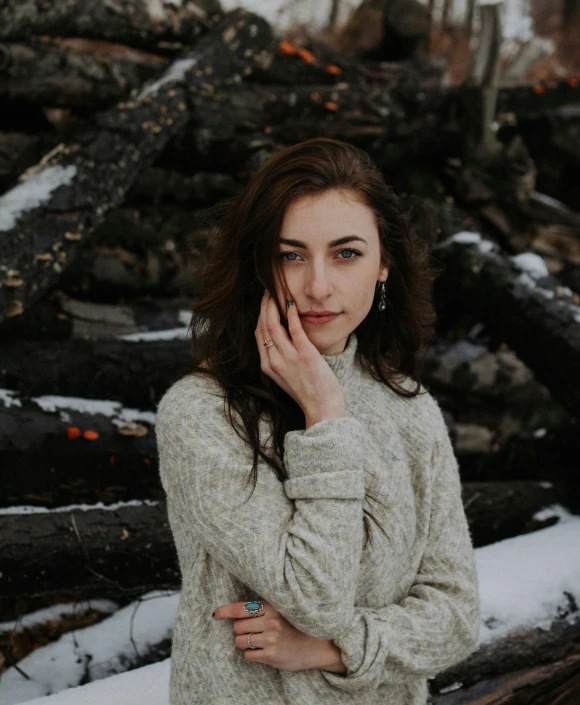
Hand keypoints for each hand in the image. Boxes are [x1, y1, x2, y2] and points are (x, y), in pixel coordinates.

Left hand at [214, 600, 344, 672]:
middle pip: (237, 626)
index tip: (216, 614)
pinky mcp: (271, 656)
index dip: (226, 611)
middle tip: (253, 631)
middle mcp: (270, 622)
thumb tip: (235, 613)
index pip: (241, 608)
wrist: (317, 645)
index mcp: (272, 607)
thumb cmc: (295, 627)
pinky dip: (252, 654)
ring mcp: (271, 639)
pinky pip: (248, 655)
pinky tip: (263, 651)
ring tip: (259, 641)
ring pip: (240, 641)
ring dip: (245, 643)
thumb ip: (262, 610)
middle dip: (241, 630)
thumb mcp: (281, 612)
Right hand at [255, 291, 344, 419]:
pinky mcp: (306, 355)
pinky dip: (292, 314)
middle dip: (265, 306)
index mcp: (267, 366)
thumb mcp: (285, 376)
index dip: (260, 316)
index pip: (258, 334)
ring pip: (274, 325)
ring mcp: (289, 358)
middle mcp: (274, 361)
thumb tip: (280, 339)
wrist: (322, 408)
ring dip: (275, 306)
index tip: (264, 303)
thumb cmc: (307, 391)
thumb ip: (279, 359)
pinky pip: (295, 329)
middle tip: (268, 291)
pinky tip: (292, 303)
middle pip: (264, 326)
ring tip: (278, 292)